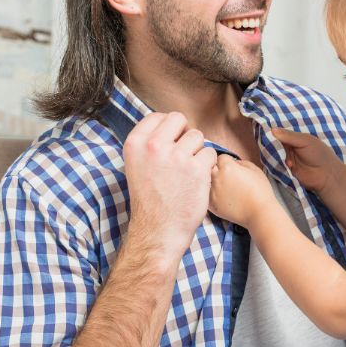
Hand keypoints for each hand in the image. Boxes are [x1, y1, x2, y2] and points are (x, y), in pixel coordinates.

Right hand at [123, 112, 217, 254]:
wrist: (158, 230)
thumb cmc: (150, 201)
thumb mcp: (137, 165)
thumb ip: (149, 144)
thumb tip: (169, 126)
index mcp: (135, 143)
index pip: (157, 116)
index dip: (168, 127)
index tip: (171, 141)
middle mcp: (154, 146)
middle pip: (179, 119)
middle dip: (184, 133)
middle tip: (183, 153)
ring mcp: (176, 156)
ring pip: (197, 136)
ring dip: (197, 151)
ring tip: (188, 171)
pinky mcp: (196, 168)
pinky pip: (210, 153)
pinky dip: (207, 166)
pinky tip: (197, 180)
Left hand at [209, 154, 274, 227]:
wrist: (259, 213)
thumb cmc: (260, 190)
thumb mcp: (254, 169)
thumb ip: (240, 162)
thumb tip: (232, 163)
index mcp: (227, 167)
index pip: (220, 157)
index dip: (227, 161)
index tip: (232, 168)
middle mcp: (217, 178)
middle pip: (210, 168)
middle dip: (217, 170)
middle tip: (228, 177)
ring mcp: (212, 192)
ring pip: (207, 181)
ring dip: (214, 182)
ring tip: (226, 188)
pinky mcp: (211, 205)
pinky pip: (207, 194)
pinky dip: (213, 194)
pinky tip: (223, 197)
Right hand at [272, 127, 345, 195]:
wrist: (326, 175)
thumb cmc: (318, 154)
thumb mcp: (305, 141)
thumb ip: (289, 136)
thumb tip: (272, 129)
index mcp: (295, 138)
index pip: (280, 133)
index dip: (272, 133)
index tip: (265, 133)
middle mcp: (290, 147)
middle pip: (275, 144)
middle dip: (273, 145)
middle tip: (274, 146)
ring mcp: (287, 159)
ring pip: (275, 155)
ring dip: (278, 156)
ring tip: (287, 157)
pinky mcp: (286, 170)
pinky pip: (277, 166)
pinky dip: (280, 165)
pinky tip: (289, 165)